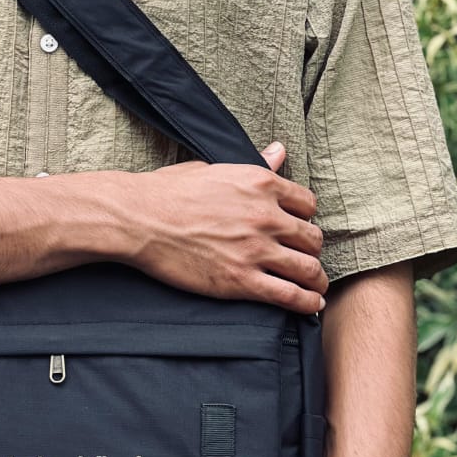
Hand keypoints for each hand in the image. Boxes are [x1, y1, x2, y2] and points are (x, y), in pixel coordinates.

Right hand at [125, 143, 327, 312]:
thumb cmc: (169, 192)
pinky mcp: (241, 280)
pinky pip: (289, 295)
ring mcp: (256, 250)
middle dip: (311, 250)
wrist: (140, 219)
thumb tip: (278, 151)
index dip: (305, 218)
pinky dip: (305, 303)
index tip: (298, 228)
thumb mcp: (215, 168)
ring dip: (316, 280)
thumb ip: (254, 166)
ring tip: (315, 288)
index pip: (307, 203)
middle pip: (312, 237)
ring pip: (308, 268)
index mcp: (261, 184)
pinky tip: (309, 305)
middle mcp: (266, 216)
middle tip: (304, 259)